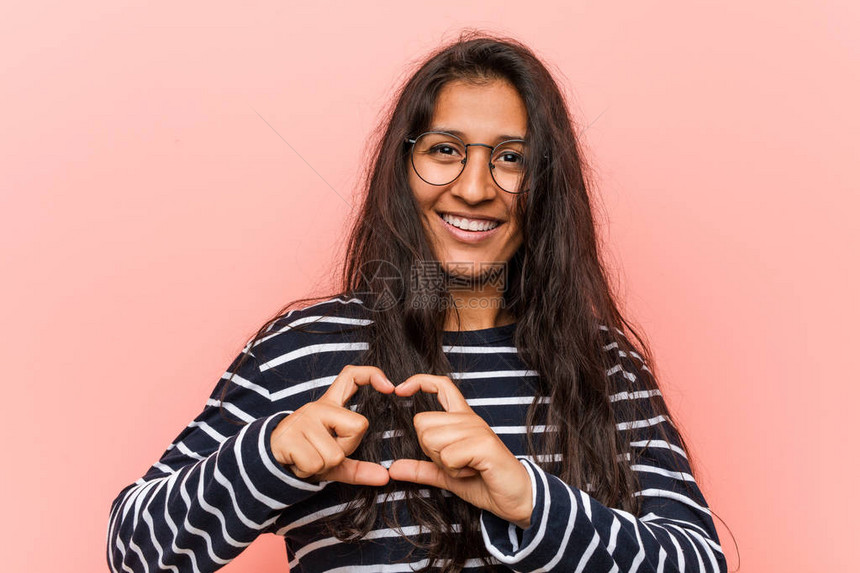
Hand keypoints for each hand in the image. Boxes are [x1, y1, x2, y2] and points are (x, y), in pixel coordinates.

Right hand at [270, 365, 392, 485]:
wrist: (267, 461)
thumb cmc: (305, 455)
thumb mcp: (334, 460)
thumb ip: (360, 468)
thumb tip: (385, 477)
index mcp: (331, 406)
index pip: (352, 376)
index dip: (371, 375)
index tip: (389, 387)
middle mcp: (318, 407)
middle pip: (358, 426)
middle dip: (346, 449)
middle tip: (325, 452)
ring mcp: (303, 419)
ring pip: (335, 453)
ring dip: (324, 465)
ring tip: (309, 458)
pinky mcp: (288, 435)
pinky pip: (315, 463)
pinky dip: (308, 471)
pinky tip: (298, 463)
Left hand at [388, 374, 533, 528]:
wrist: (518, 499)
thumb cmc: (485, 483)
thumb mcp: (447, 476)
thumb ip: (422, 469)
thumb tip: (393, 468)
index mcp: (462, 420)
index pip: (441, 385)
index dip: (419, 381)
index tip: (400, 390)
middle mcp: (469, 419)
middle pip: (422, 422)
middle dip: (429, 450)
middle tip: (454, 462)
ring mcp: (477, 429)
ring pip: (432, 439)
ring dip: (443, 462)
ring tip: (465, 466)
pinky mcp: (484, 444)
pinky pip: (448, 455)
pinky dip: (455, 470)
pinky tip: (473, 470)